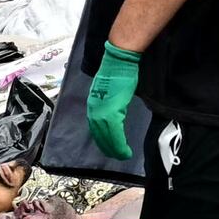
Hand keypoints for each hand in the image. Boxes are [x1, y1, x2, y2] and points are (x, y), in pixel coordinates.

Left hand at [80, 42, 142, 161]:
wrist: (119, 63)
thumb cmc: (117, 74)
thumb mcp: (108, 93)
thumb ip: (108, 105)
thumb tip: (112, 114)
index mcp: (93, 106)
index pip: (96, 130)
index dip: (104, 141)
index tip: (110, 149)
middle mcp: (94, 111)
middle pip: (101, 136)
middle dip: (109, 148)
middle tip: (118, 156)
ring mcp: (102, 112)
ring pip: (107, 137)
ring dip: (115, 149)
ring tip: (122, 155)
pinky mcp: (112, 112)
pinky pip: (114, 133)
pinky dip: (119, 144)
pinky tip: (124, 149)